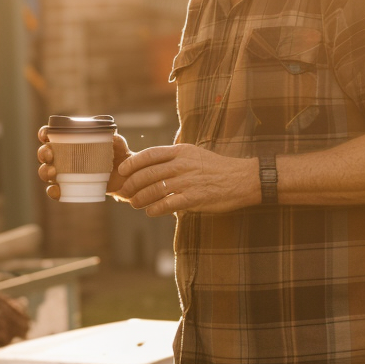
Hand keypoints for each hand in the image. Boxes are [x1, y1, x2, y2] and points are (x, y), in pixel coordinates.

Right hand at [36, 126, 132, 200]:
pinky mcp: (68, 187)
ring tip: (53, 172)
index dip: (44, 134)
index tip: (46, 135)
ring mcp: (63, 173)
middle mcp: (62, 156)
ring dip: (44, 171)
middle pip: (44, 153)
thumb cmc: (116, 155)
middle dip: (43, 153)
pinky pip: (55, 190)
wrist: (124, 177)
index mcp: (70, 141)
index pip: (52, 135)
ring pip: (45, 171)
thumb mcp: (117, 146)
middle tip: (50, 155)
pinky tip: (56, 190)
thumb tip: (113, 136)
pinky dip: (52, 191)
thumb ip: (116, 140)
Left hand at [118, 145, 258, 215]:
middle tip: (125, 192)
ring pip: (154, 190)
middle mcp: (182, 165)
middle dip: (132, 184)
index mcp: (181, 152)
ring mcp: (188, 182)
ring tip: (135, 204)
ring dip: (140, 199)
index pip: (150, 154)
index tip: (123, 170)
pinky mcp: (194, 199)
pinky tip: (150, 212)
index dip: (133, 163)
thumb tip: (153, 159)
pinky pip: (167, 205)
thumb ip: (174, 154)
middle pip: (148, 174)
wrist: (241, 179)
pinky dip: (155, 209)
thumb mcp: (194, 152)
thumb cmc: (216, 167)